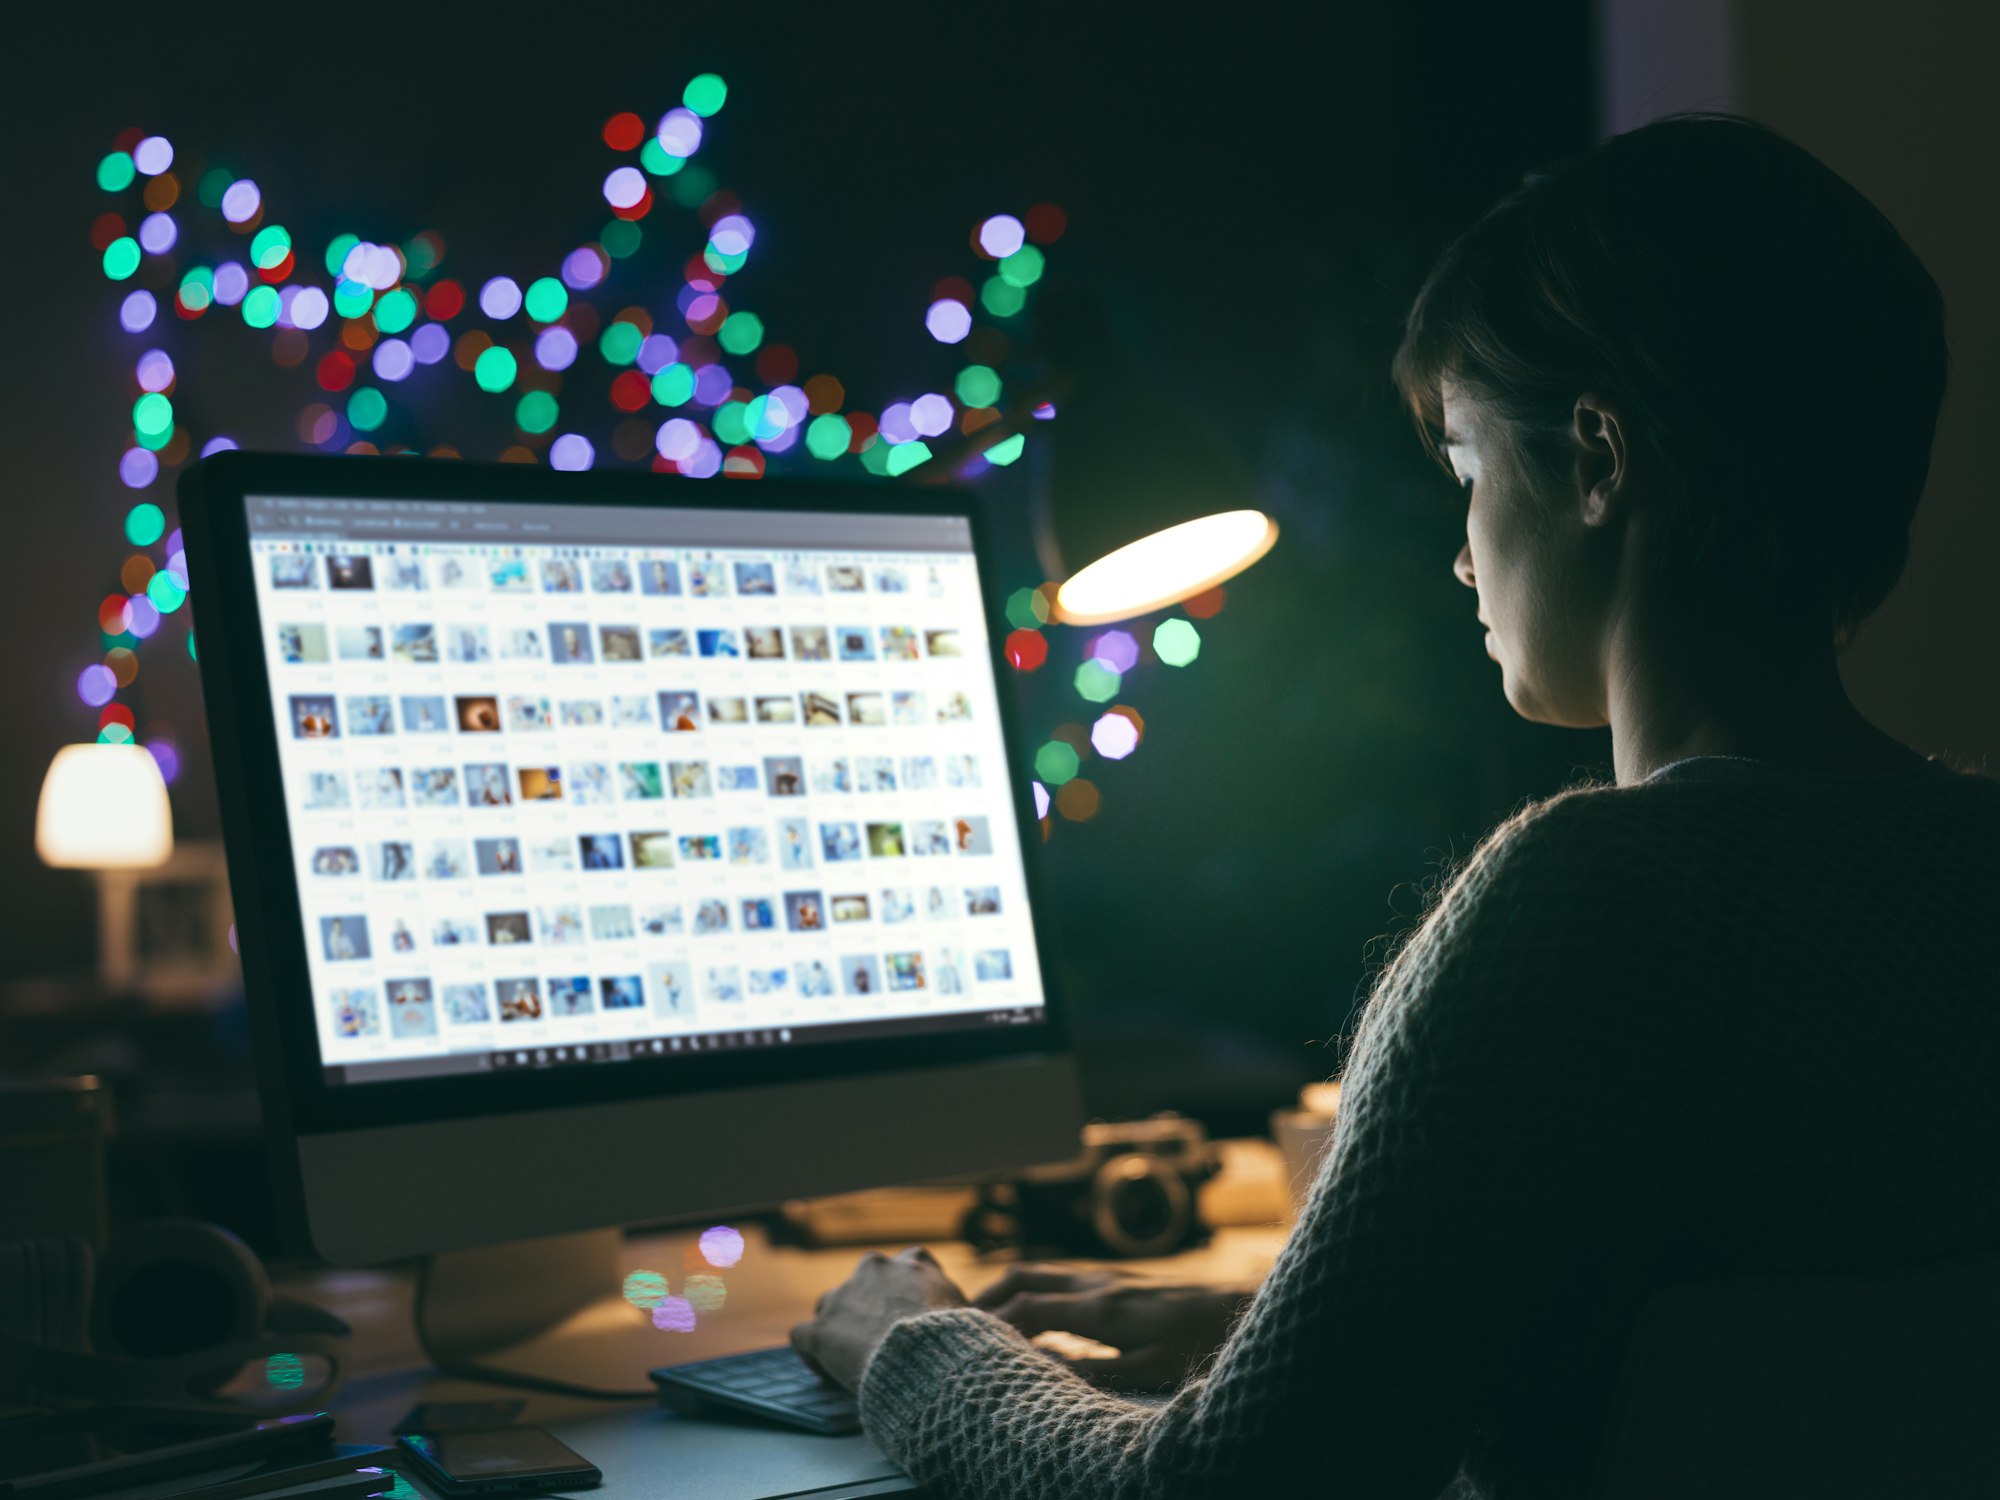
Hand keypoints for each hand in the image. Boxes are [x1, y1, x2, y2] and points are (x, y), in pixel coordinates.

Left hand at [791, 1246, 968, 1391]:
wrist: (927, 1357)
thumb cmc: (957, 1339)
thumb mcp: (972, 1310)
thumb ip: (958, 1306)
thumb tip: (973, 1324)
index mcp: (913, 1261)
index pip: (906, 1265)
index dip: (905, 1292)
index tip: (909, 1315)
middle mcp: (875, 1268)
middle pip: (863, 1283)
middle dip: (868, 1306)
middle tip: (881, 1339)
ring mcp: (843, 1297)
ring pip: (830, 1306)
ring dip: (838, 1326)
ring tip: (849, 1357)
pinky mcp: (820, 1330)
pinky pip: (804, 1336)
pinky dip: (811, 1352)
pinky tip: (823, 1370)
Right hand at [973, 1264, 1255, 1392]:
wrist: (1246, 1307)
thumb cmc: (1203, 1344)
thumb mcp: (1152, 1369)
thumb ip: (1097, 1373)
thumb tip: (1046, 1374)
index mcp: (1102, 1308)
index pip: (1026, 1309)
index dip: (990, 1325)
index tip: (960, 1343)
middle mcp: (1098, 1284)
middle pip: (1023, 1277)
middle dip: (984, 1297)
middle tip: (954, 1324)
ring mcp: (1108, 1278)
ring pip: (1040, 1275)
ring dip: (1006, 1293)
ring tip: (980, 1322)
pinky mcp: (1119, 1282)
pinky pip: (1061, 1282)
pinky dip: (1032, 1295)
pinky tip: (1031, 1322)